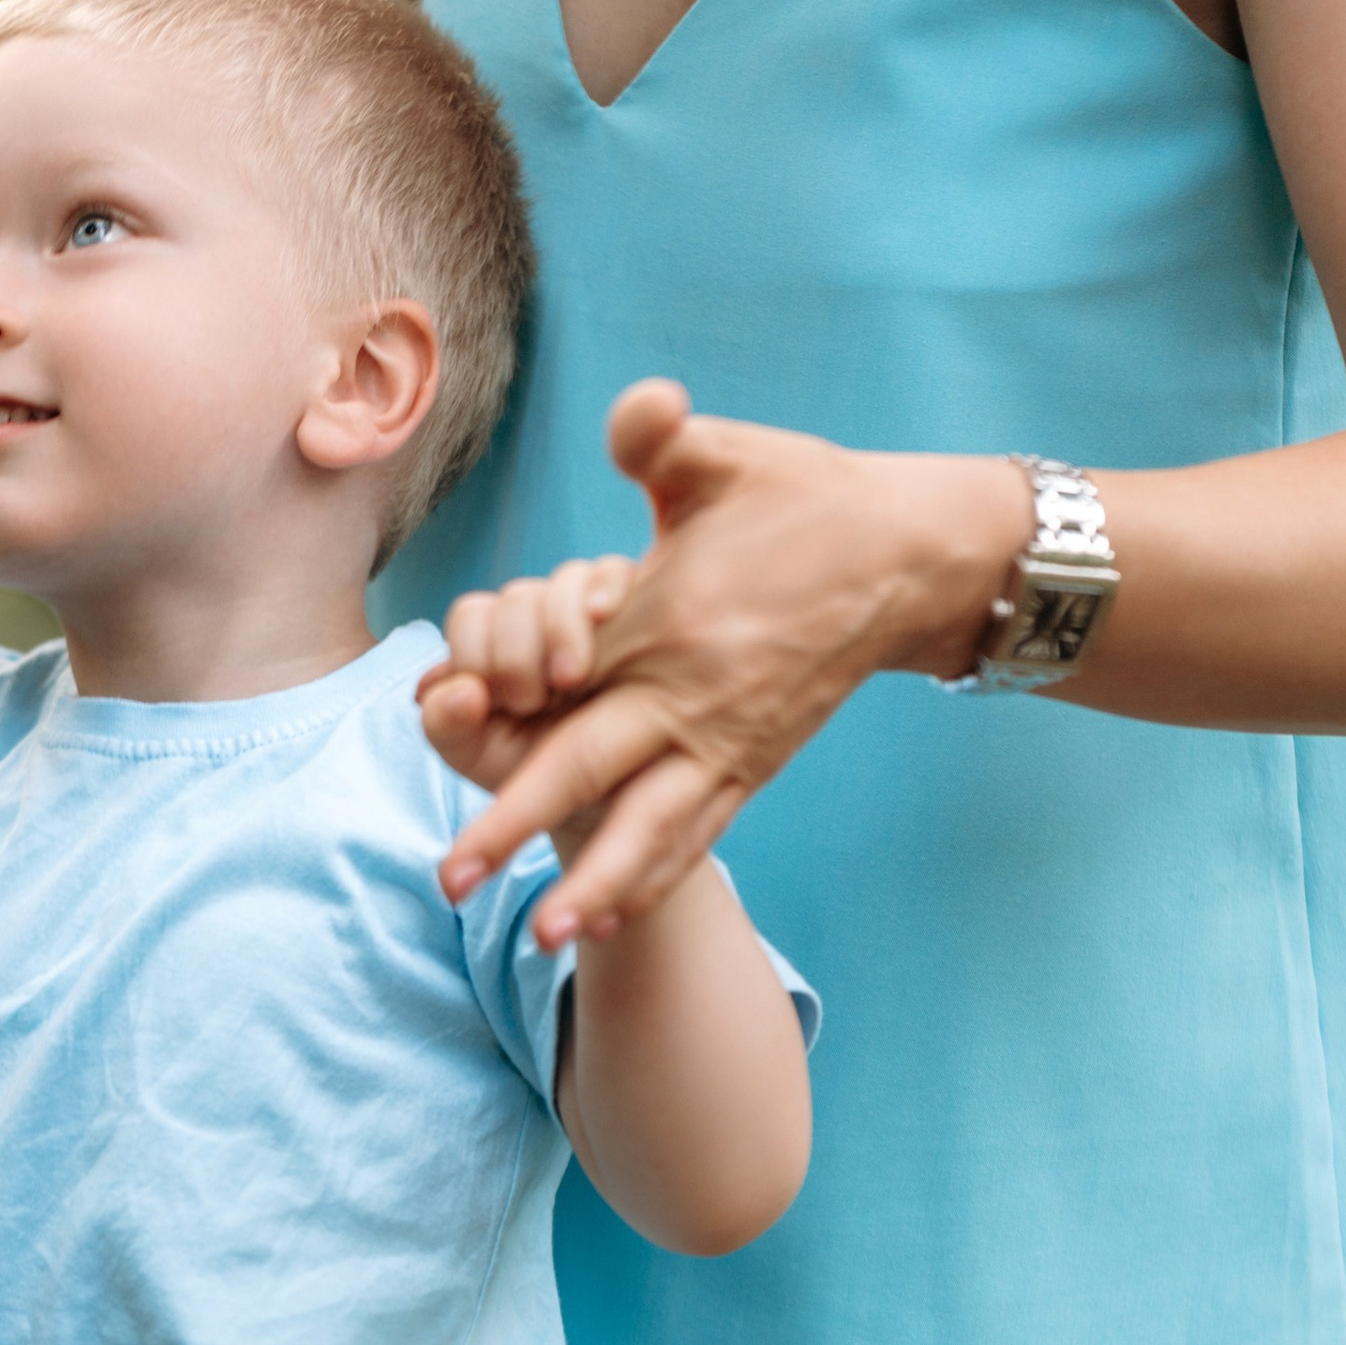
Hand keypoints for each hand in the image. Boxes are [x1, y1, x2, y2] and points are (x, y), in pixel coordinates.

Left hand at [418, 381, 1031, 942]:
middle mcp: (694, 693)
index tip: (437, 720)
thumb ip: (660, 437)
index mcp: (670, 617)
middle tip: (450, 874)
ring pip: (650, 828)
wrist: (909, 560)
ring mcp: (726, 741)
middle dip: (516, 822)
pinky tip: (606, 925)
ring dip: (593, 886)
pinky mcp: (753, 769)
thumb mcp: (728, 456)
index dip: (499, 696)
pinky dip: (652, 882)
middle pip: (589, 765)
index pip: (564, 668)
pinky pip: (697, 838)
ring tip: (540, 938)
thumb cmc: (805, 499)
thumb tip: (640, 406)